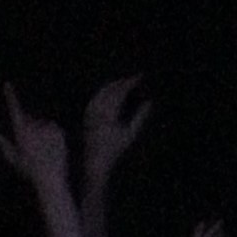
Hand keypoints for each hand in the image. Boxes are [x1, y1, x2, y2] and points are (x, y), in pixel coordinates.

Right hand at [0, 82, 69, 198]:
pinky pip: (53, 128)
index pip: (15, 111)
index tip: (7, 84)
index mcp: (21, 134)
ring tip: (44, 151)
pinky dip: (53, 135)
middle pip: (30, 121)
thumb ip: (4, 145)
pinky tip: (52, 148)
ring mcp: (47, 129)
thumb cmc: (30, 173)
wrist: (51, 179)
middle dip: (30, 129)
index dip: (10, 97)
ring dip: (42, 133)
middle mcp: (34, 128)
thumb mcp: (14, 160)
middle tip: (33, 150)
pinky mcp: (59, 131)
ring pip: (43, 125)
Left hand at [79, 73, 149, 187]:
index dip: (130, 82)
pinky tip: (111, 91)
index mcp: (108, 114)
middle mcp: (97, 111)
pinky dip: (105, 91)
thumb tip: (150, 102)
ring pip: (102, 91)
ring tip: (125, 82)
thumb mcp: (131, 133)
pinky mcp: (87, 115)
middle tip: (134, 78)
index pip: (121, 91)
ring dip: (114, 85)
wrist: (96, 160)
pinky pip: (96, 97)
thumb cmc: (115, 149)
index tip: (140, 76)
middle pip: (111, 89)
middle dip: (123, 81)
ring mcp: (90, 112)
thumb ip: (141, 117)